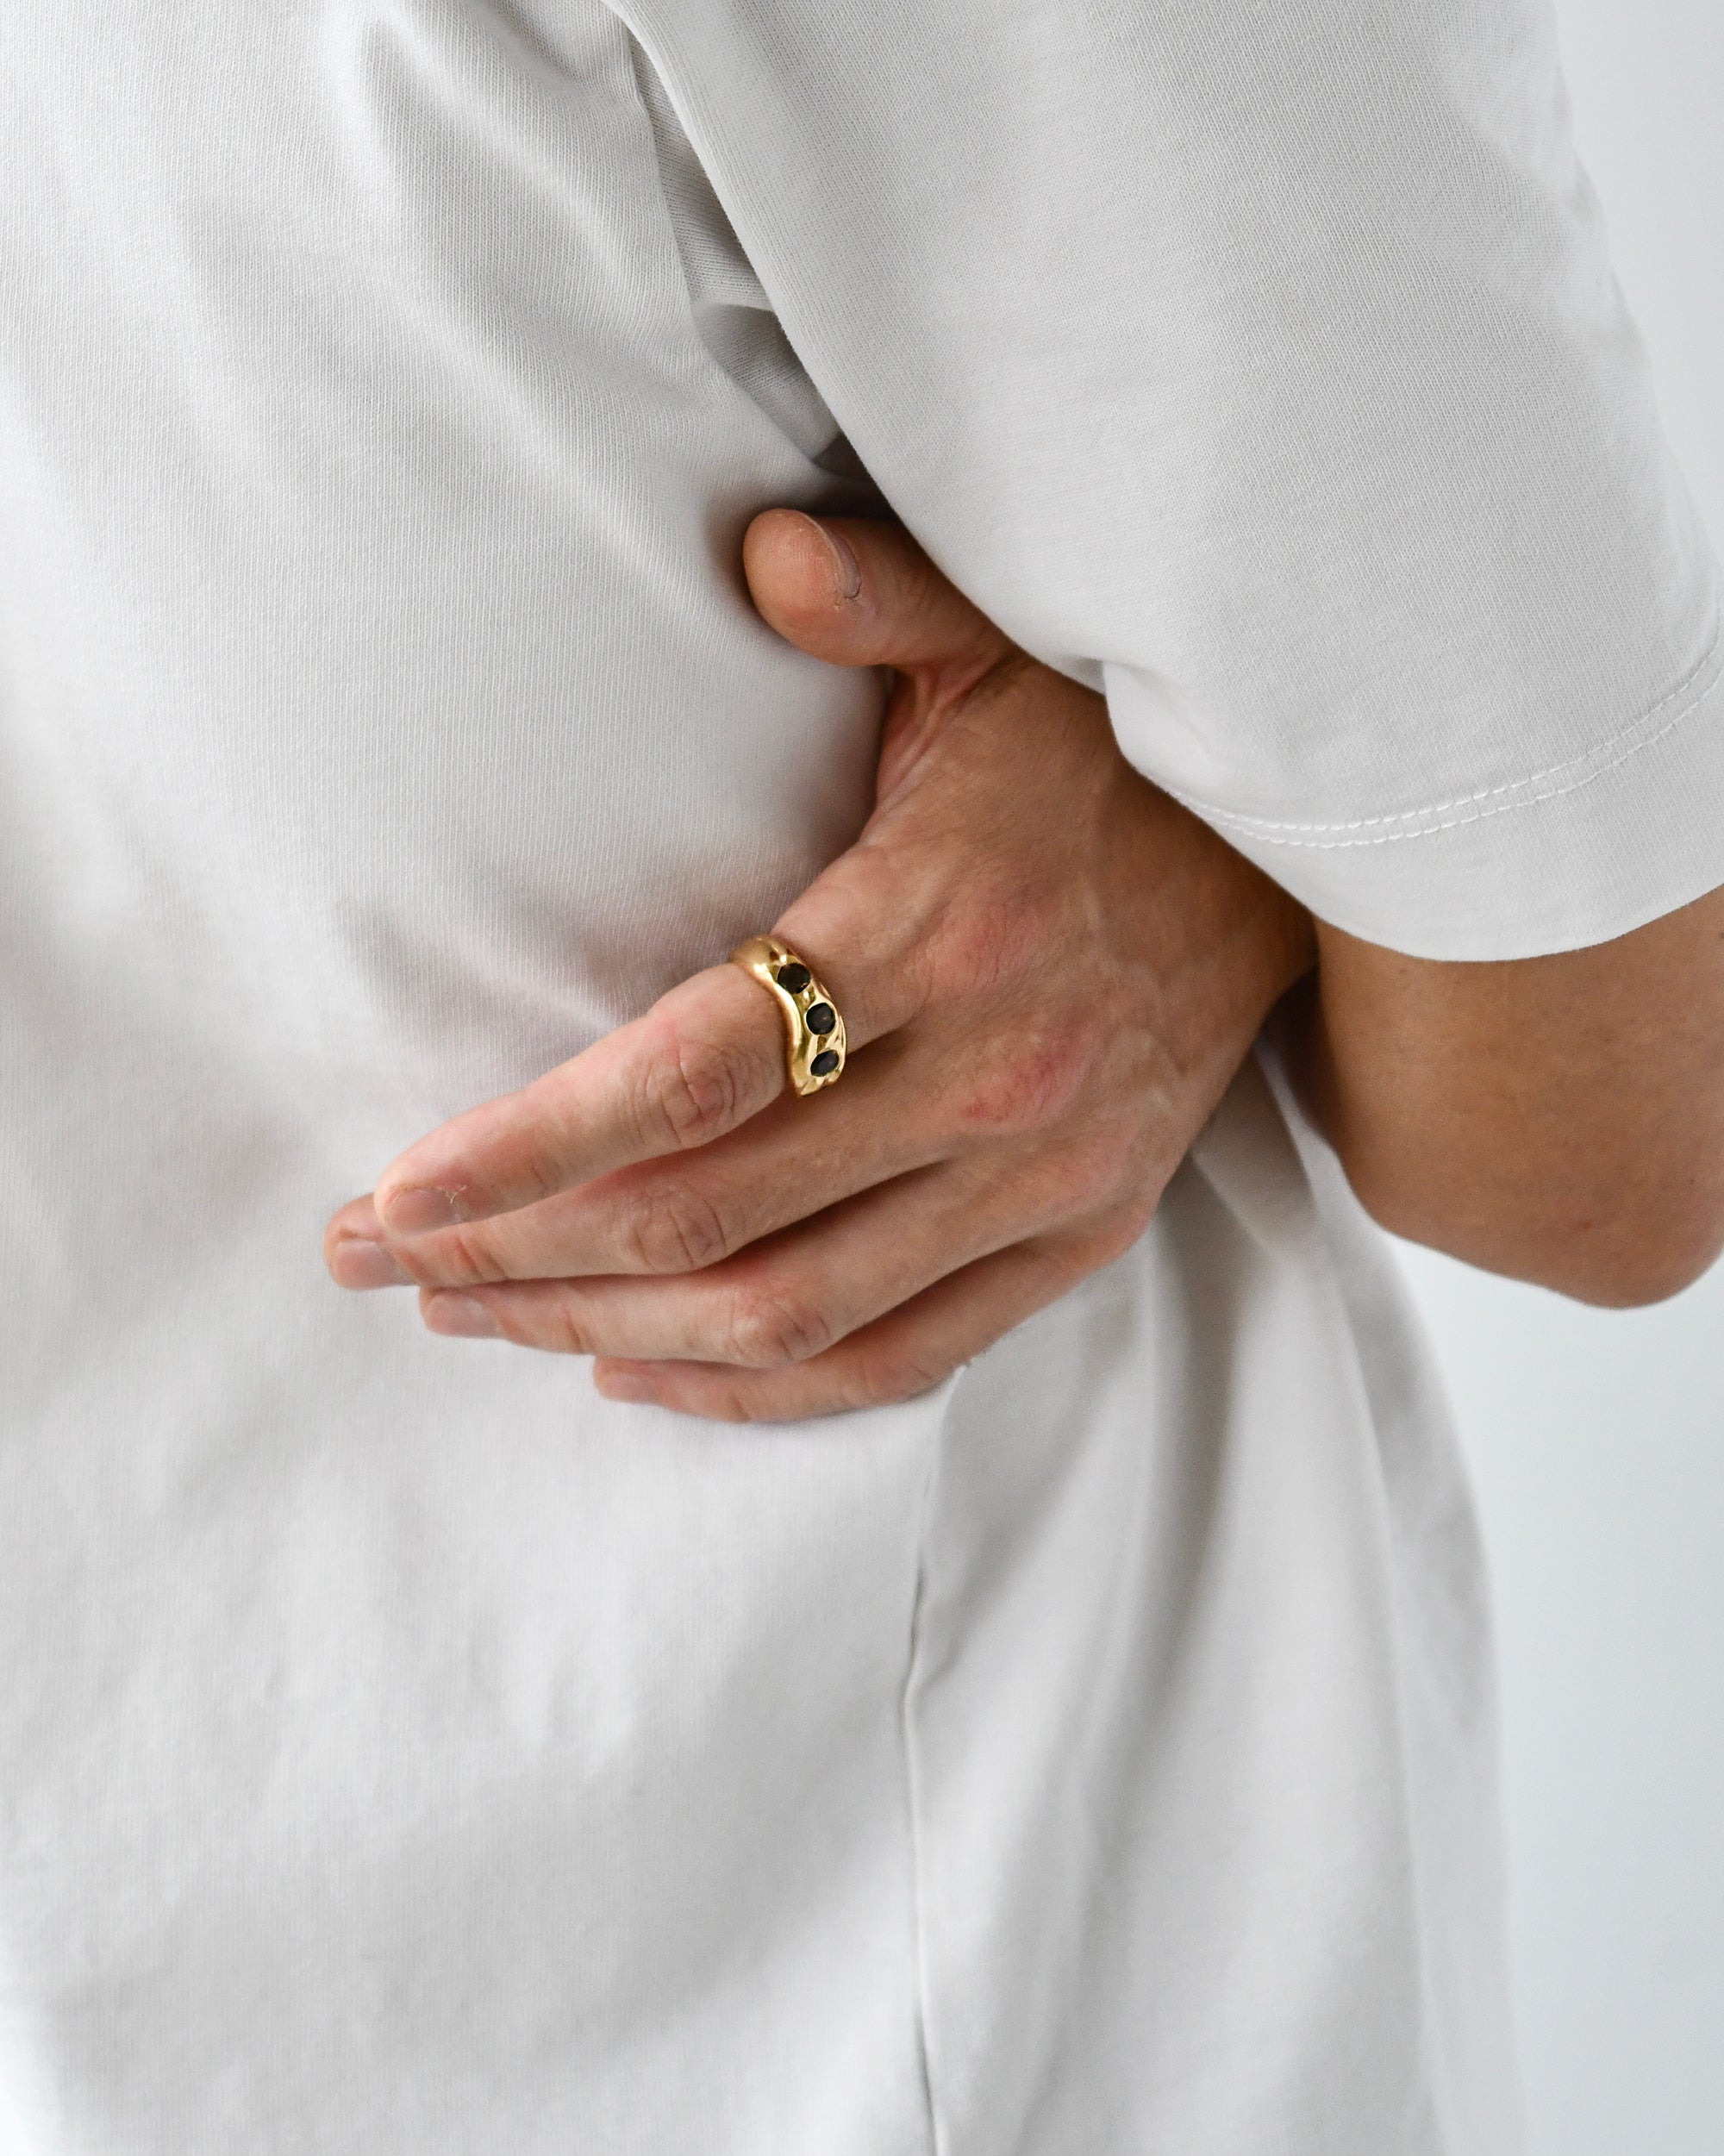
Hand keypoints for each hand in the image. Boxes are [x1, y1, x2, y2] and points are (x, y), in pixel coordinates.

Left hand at [324, 513, 1313, 1419]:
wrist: (1320, 862)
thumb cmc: (1128, 748)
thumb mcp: (1011, 641)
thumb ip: (876, 596)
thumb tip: (750, 556)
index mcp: (945, 926)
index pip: (693, 1074)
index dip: (528, 1149)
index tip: (394, 1193)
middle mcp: (995, 1079)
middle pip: (709, 1216)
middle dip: (517, 1254)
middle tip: (376, 1261)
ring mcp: (1047, 1180)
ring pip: (789, 1314)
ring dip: (608, 1332)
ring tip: (473, 1317)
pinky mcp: (1082, 1236)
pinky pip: (899, 1359)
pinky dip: (761, 1389)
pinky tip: (643, 1372)